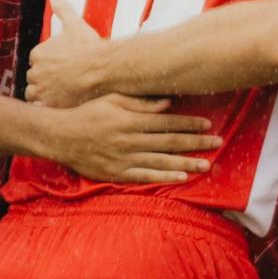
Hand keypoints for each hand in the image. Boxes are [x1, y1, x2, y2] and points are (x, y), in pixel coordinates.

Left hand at [27, 4, 127, 107]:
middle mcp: (35, 72)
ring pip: (35, 95)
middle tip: (63, 83)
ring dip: (43, 95)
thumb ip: (63, 10)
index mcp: (38, 54)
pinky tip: (60, 106)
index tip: (60, 67)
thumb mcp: (76, 25)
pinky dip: (47, 109)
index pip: (37, 61)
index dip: (48, 65)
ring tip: (60, 95)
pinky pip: (41, 110)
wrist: (105, 68)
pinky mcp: (50, 106)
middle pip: (35, 79)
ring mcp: (42, 91)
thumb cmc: (91, 47)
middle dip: (45, 80)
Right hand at [39, 95, 221, 184]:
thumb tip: (168, 103)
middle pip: (170, 142)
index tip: (208, 124)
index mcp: (131, 120)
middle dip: (196, 143)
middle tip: (218, 143)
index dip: (189, 123)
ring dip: (186, 163)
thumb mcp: (112, 99)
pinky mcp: (117, 173)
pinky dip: (164, 178)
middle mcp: (131, 140)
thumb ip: (140, 102)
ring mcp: (124, 158)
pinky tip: (181, 178)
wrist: (59, 136)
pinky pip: (145, 177)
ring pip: (162, 162)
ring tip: (206, 165)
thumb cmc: (86, 113)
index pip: (167, 122)